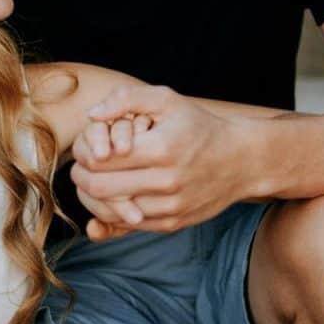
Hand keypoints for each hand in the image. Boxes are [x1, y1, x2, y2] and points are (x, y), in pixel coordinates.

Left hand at [73, 86, 263, 237]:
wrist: (242, 161)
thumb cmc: (199, 126)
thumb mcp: (167, 100)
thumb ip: (126, 99)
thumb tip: (91, 116)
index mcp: (160, 148)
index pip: (99, 159)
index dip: (82, 153)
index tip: (84, 147)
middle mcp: (166, 181)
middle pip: (98, 187)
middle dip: (81, 177)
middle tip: (80, 167)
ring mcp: (170, 206)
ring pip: (110, 211)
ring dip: (93, 198)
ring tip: (94, 181)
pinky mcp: (173, 223)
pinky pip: (129, 225)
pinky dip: (113, 213)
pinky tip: (112, 197)